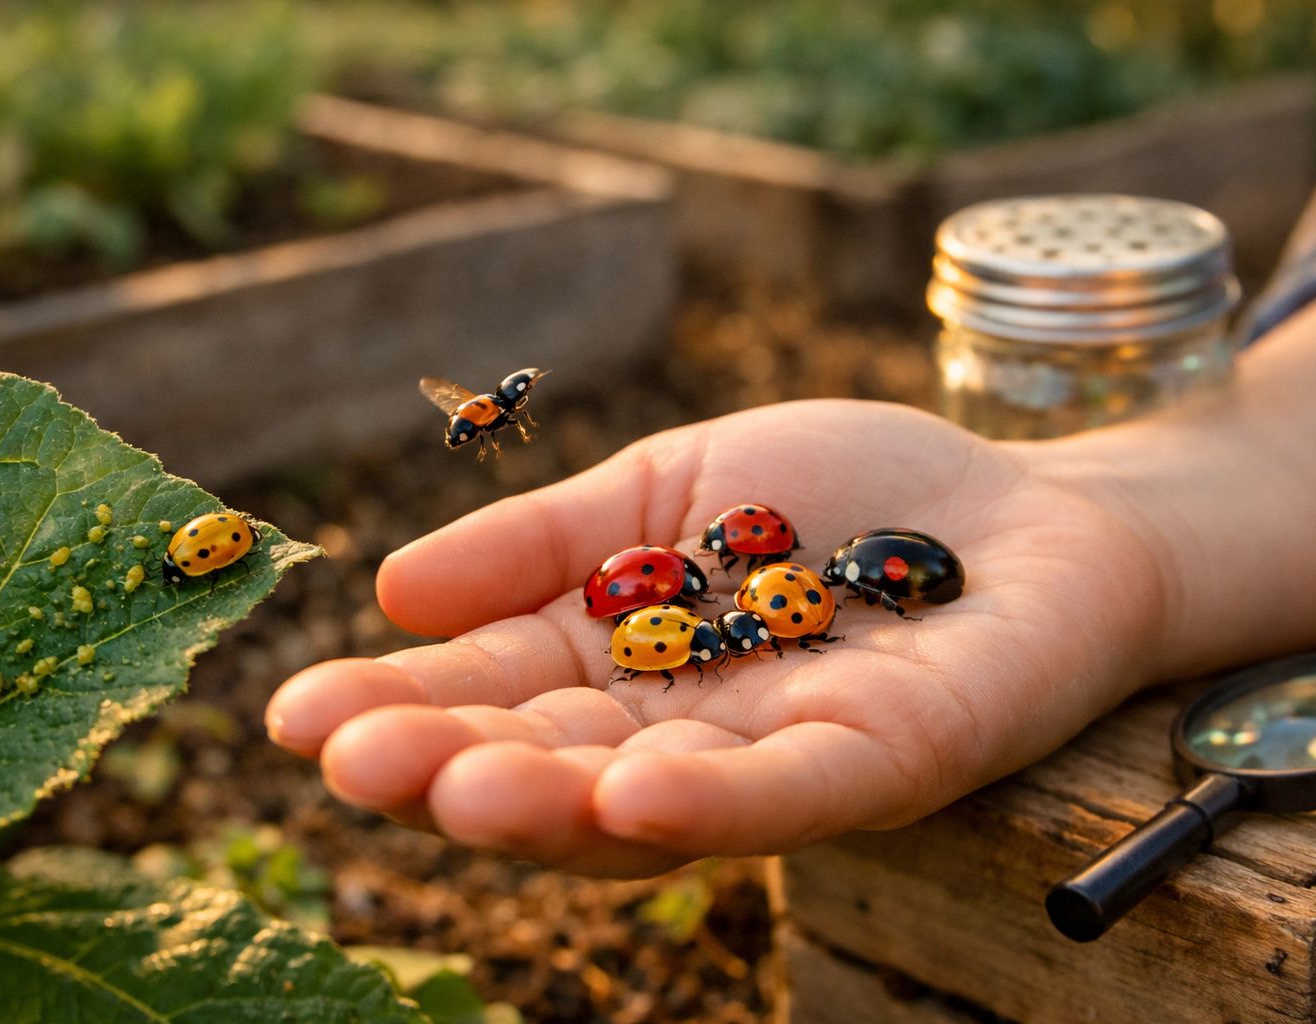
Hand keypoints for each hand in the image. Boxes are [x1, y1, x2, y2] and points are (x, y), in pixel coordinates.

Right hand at [266, 399, 1167, 876]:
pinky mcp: (897, 754)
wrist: (1020, 496)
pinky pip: (800, 790)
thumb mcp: (667, 489)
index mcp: (626, 666)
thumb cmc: (839, 498)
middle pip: (560, 766)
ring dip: (556, 801)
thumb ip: (545, 540)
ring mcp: (792, 753)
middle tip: (349, 763)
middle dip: (455, 768)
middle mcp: (694, 731)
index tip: (295, 714)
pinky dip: (717, 801)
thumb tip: (390, 591)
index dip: (402, 707)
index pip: (499, 696)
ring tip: (457, 788)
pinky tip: (630, 795)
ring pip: (659, 800)